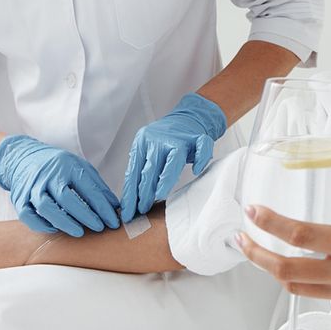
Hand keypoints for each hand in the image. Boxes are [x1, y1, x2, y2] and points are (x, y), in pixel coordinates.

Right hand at [0, 135, 121, 234]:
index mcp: (67, 166)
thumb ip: (97, 187)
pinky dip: (41, 225)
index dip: (102, 207)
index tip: (113, 221)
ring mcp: (32, 187)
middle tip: (99, 228)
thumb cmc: (57, 166)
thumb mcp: (80, 168)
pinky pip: (27, 215)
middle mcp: (48, 175)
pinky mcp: (19, 198)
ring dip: (63, 222)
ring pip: (46, 207)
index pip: (87, 188)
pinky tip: (55, 229)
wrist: (23, 157)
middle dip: (85, 215)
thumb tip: (115, 207)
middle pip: (66, 197)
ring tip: (79, 232)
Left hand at [120, 93, 227, 221]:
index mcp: (143, 141)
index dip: (131, 194)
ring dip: (166, 179)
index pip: (134, 172)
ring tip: (159, 196)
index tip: (128, 211)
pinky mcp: (199, 137)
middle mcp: (159, 138)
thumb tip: (132, 203)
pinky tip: (195, 170)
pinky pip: (202, 147)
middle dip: (145, 192)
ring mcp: (180, 137)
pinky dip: (200, 159)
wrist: (188, 118)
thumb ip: (141, 171)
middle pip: (151, 167)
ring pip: (174, 159)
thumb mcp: (148, 152)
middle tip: (142, 209)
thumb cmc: (166, 142)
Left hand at [236, 183, 330, 321]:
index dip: (271, 224)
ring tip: (258, 253)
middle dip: (256, 255)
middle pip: (285, 270)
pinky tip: (294, 265)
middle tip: (240, 238)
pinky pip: (314, 292)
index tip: (253, 211)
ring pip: (295, 285)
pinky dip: (297, 279)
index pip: (301, 235)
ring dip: (271, 270)